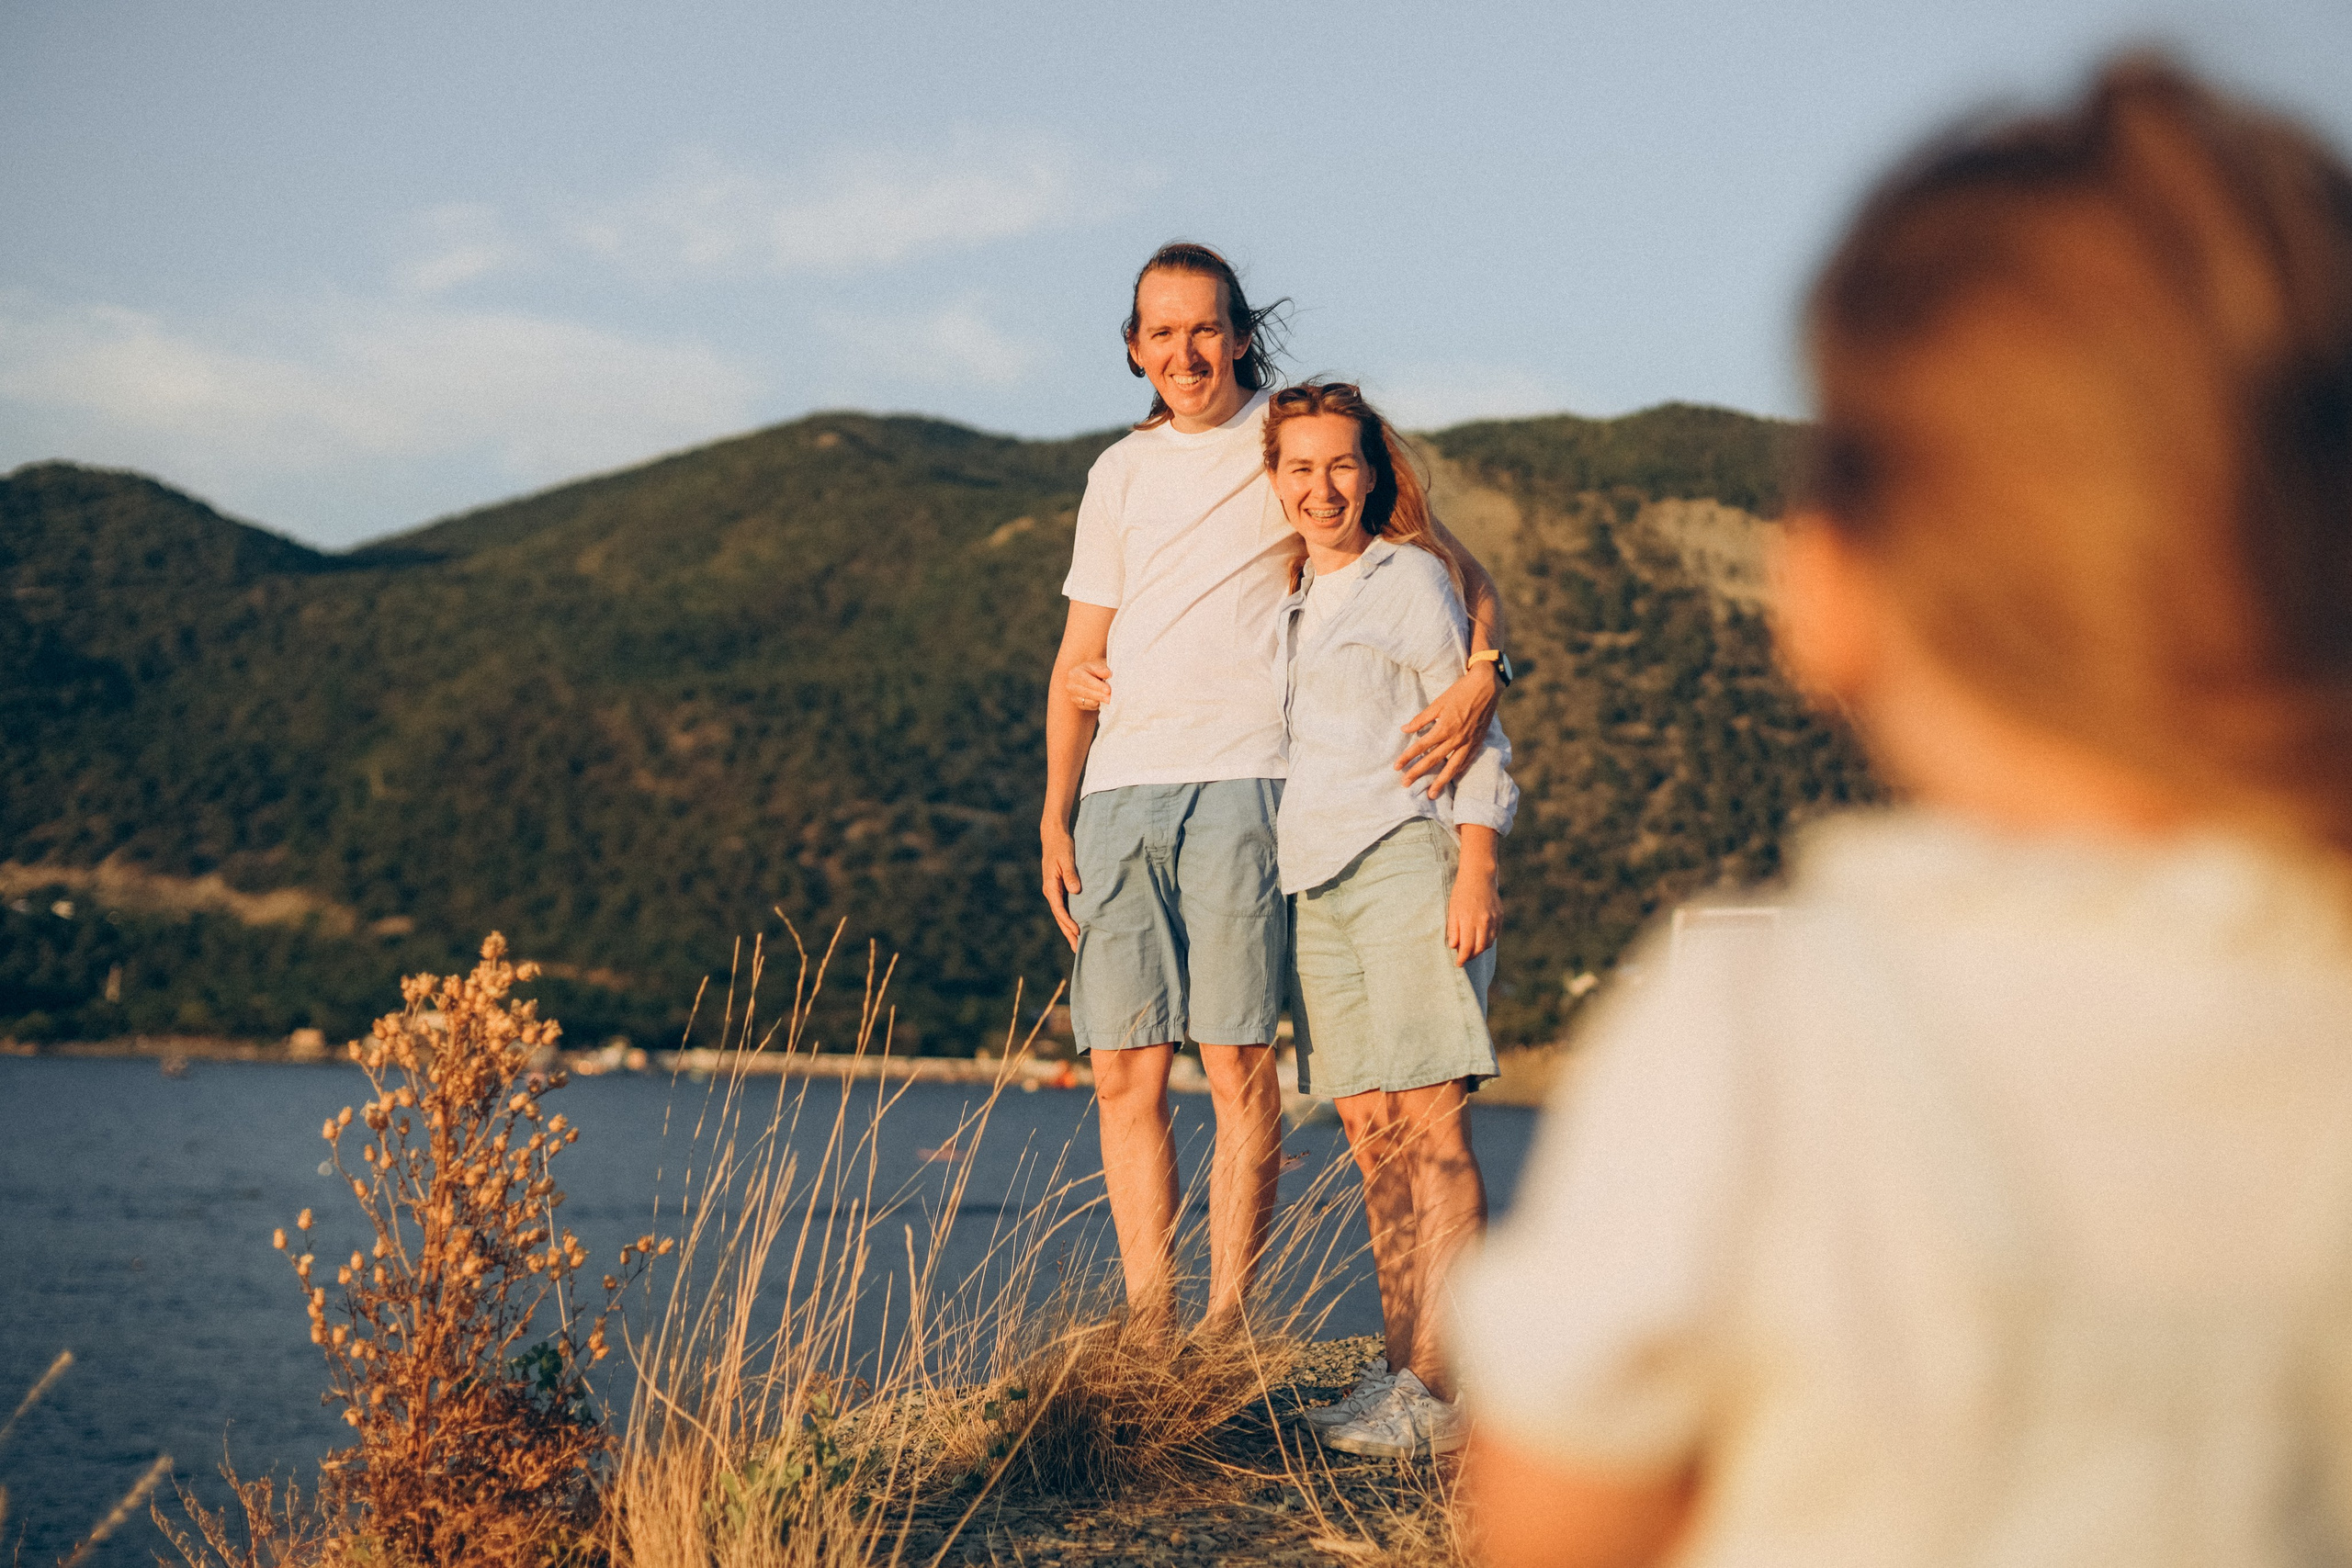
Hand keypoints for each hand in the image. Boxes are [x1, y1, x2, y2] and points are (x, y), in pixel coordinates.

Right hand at [1041, 828, 1082, 949]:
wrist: (1054, 836)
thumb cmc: (1061, 846)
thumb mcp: (1067, 858)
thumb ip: (1071, 875)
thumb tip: (1075, 891)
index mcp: (1050, 886)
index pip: (1059, 909)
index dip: (1068, 922)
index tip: (1077, 932)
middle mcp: (1051, 891)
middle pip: (1059, 917)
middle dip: (1068, 933)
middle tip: (1076, 948)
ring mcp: (1054, 891)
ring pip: (1062, 914)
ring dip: (1069, 928)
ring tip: (1077, 943)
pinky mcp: (1060, 888)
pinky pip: (1065, 907)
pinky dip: (1070, 918)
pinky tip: (1077, 925)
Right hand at [1066, 659, 1112, 711]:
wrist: (1090, 676)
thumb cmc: (1095, 669)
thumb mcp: (1098, 665)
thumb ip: (1102, 669)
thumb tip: (1108, 674)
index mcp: (1075, 673)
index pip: (1086, 681)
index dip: (1098, 686)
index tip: (1108, 690)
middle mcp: (1071, 685)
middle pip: (1086, 693)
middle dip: (1100, 695)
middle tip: (1111, 698)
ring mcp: (1073, 696)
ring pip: (1089, 702)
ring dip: (1101, 700)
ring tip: (1110, 697)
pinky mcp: (1078, 704)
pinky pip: (1091, 707)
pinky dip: (1098, 704)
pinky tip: (1103, 698)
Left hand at [1397, 661, 1500, 797]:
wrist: (1486, 686)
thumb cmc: (1460, 691)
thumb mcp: (1438, 702)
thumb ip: (1421, 719)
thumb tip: (1404, 729)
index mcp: (1444, 727)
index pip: (1421, 747)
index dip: (1407, 757)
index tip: (1396, 766)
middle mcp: (1456, 738)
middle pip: (1433, 760)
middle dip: (1418, 773)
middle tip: (1405, 784)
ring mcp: (1468, 742)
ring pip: (1452, 767)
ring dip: (1440, 782)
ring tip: (1431, 794)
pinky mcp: (1477, 742)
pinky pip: (1466, 761)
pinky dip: (1458, 771)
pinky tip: (1451, 778)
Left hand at [1446, 863, 1500, 965]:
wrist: (1479, 877)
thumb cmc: (1461, 893)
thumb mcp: (1452, 910)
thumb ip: (1453, 929)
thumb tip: (1454, 946)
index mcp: (1469, 921)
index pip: (1467, 947)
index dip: (1462, 958)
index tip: (1458, 963)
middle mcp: (1483, 922)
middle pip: (1479, 948)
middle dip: (1471, 956)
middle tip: (1464, 958)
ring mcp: (1494, 920)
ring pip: (1488, 943)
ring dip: (1480, 950)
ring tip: (1472, 950)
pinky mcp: (1500, 917)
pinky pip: (1495, 935)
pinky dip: (1488, 940)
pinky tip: (1481, 939)